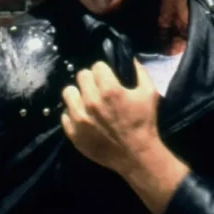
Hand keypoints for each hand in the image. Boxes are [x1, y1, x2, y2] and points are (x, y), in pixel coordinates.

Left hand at [61, 59, 161, 173]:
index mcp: (109, 89)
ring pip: (68, 93)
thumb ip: (141, 72)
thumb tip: (132, 58)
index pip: (97, 66)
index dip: (104, 71)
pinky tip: (85, 117)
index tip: (108, 78)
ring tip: (87, 101)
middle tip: (98, 88)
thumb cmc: (144, 123)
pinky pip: (64, 115)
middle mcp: (91, 101)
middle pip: (81, 76)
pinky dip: (73, 114)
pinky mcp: (73, 133)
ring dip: (78, 94)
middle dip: (91, 80)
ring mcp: (79, 118)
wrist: (136, 155)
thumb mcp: (149, 93)